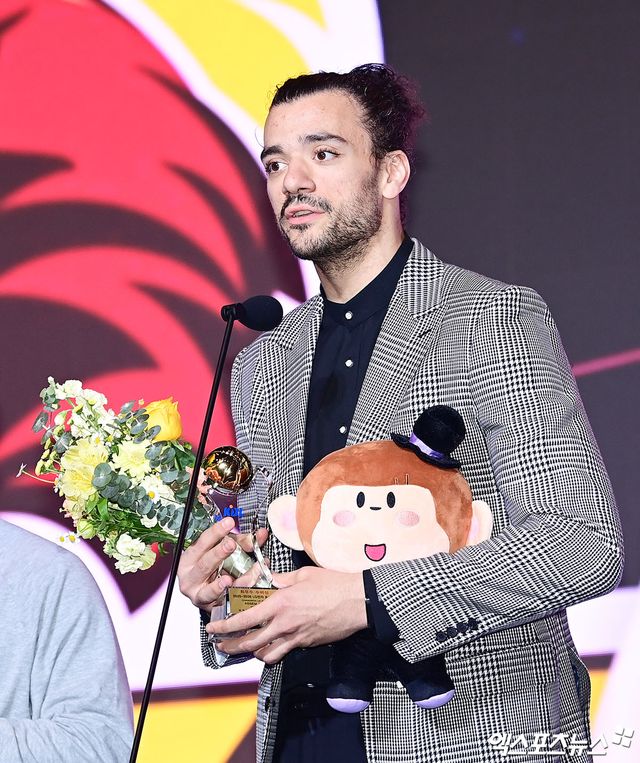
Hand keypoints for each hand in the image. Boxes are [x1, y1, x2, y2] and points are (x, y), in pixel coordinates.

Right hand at [177, 516, 268, 613]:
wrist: (210, 593)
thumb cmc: (217, 566)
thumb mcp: (226, 550)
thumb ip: (242, 542)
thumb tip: (261, 534)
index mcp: (191, 558)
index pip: (202, 542)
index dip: (216, 532)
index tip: (228, 522)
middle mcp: (190, 577)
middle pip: (204, 565)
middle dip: (218, 554)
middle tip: (231, 544)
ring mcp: (198, 594)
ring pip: (209, 589)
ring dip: (221, 584)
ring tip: (229, 579)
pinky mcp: (209, 608)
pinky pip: (220, 603)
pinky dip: (228, 598)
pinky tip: (234, 594)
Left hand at [206, 566, 366, 663]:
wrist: (357, 601)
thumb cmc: (333, 584)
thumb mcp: (304, 574)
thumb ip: (282, 579)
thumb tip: (270, 578)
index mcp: (280, 603)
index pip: (244, 618)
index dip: (225, 625)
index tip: (213, 626)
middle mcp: (284, 624)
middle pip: (249, 642)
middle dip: (230, 644)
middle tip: (220, 643)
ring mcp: (295, 637)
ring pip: (265, 653)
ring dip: (250, 652)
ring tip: (242, 647)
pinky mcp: (306, 644)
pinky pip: (283, 653)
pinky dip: (271, 653)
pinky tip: (268, 648)